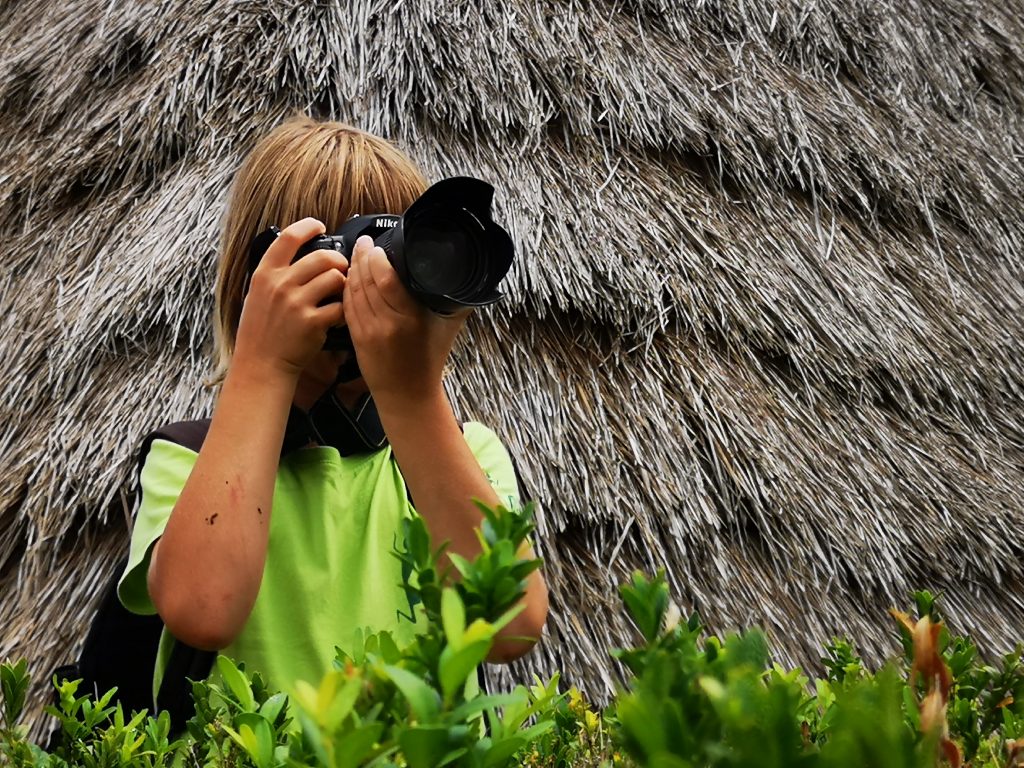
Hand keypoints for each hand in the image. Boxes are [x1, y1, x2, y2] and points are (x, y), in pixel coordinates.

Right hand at [233, 218, 348, 380]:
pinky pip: (340, 306)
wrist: (261, 364)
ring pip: (336, 278)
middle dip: (338, 261)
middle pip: (322, 256)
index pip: (289, 237)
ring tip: (339, 294)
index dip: (308, 226)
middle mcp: (280, 284)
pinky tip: (338, 316)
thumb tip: (299, 253)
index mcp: (265, 273)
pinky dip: (343, 310)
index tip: (320, 226)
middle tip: (341, 269)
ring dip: (344, 285)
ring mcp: (296, 303)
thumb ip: (276, 274)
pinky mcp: (312, 322)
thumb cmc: (261, 331)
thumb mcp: (257, 295)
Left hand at [344, 235, 467, 403]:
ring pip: (354, 291)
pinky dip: (347, 289)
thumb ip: (456, 301)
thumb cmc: (430, 360)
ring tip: (355, 254)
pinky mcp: (357, 338)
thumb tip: (468, 276)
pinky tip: (349, 278)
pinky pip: (348, 306)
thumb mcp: (449, 328)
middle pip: (367, 280)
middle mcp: (387, 323)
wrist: (409, 395)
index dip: (377, 258)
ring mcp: (369, 331)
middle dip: (362, 257)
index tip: (376, 244)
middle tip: (364, 241)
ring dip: (352, 270)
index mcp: (410, 317)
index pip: (387, 279)